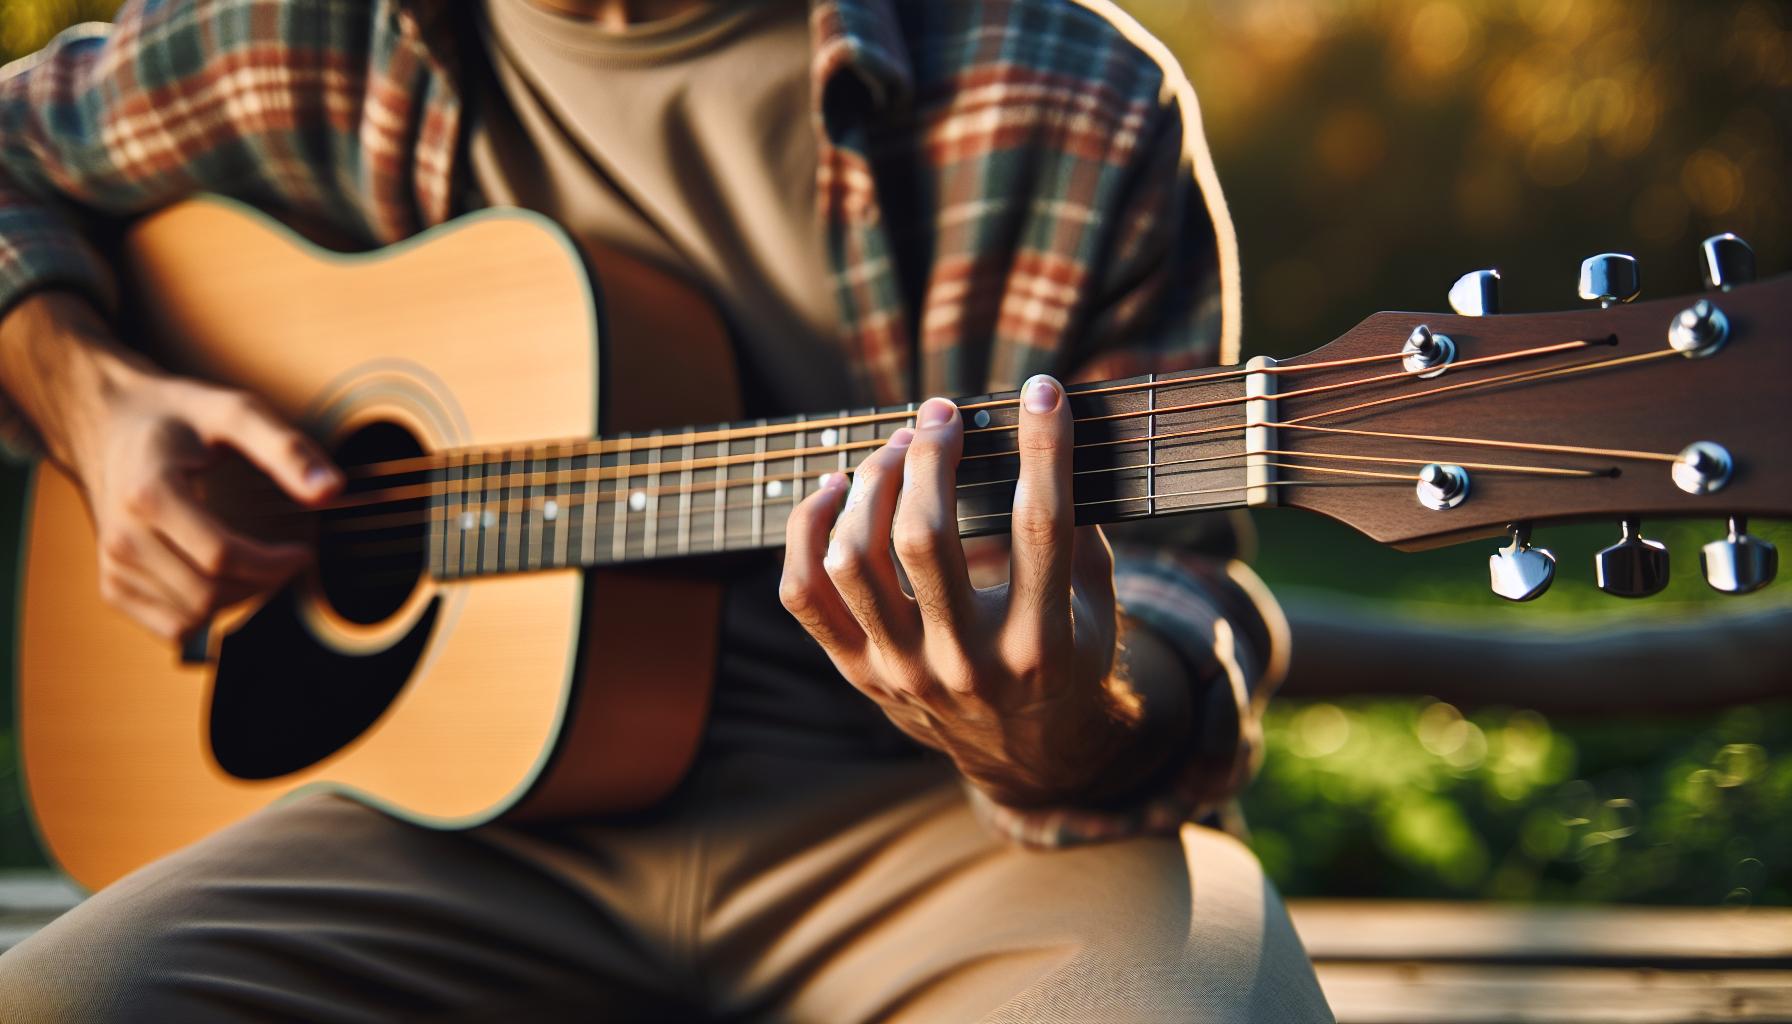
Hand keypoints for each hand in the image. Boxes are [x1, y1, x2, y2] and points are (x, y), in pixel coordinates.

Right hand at [72, 367, 342, 641]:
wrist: (112, 424)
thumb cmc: (180, 417)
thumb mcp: (237, 413)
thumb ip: (287, 450)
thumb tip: (332, 490)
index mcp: (151, 493)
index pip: (221, 556)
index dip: (275, 564)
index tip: (303, 552)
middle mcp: (123, 534)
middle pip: (208, 592)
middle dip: (262, 582)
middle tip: (284, 559)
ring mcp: (113, 563)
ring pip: (193, 615)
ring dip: (239, 598)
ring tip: (255, 562)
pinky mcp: (113, 583)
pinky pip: (172, 626)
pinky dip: (207, 613)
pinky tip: (221, 579)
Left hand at [781, 375, 1142, 805]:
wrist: (1029, 759)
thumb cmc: (1068, 660)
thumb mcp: (1098, 607)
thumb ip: (1083, 531)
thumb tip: (1057, 431)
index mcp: (1041, 645)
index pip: (1041, 527)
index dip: (1042, 447)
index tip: (1040, 392)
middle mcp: (966, 664)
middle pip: (925, 539)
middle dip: (931, 457)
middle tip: (942, 415)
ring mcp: (902, 672)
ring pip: (855, 561)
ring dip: (871, 485)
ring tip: (897, 447)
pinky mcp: (859, 673)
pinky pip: (805, 594)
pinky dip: (807, 531)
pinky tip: (835, 489)